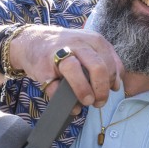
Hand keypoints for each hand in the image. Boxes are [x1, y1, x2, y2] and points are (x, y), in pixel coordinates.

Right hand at [8, 25, 123, 106]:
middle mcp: (77, 44)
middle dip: (102, 90)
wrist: (31, 41)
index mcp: (93, 40)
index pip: (111, 63)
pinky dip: (65, 101)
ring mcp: (58, 54)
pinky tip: (72, 107)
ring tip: (88, 102)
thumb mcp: (89, 47)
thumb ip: (107, 63)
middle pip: (97, 67)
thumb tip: (117, 86)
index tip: (110, 91)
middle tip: (99, 102)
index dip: (113, 81)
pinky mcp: (43, 68)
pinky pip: (56, 87)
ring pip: (75, 71)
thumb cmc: (66, 48)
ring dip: (84, 91)